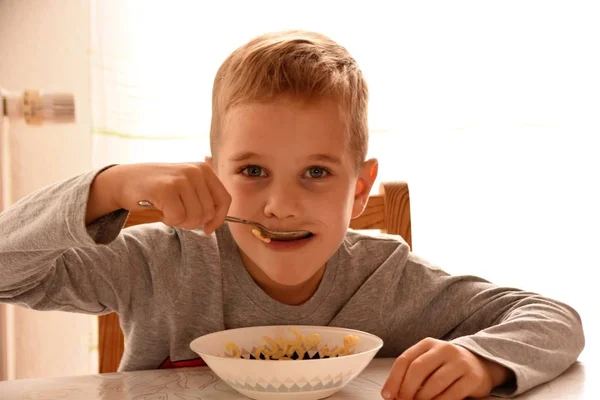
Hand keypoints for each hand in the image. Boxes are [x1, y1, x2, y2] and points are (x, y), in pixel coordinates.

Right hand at [87, 162, 230, 232]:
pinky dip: (168, 220)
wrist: (124, 180)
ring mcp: (181, 179)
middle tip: (176, 213)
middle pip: (208, 212)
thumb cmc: (157, 188)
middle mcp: (196, 171)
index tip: (208, 229)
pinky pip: (177, 218)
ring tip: (167, 209)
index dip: (219, 218)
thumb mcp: (185, 186)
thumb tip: (215, 223)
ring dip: (179, 221)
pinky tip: (159, 208)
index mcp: (204, 170)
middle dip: (193, 221)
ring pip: (194, 217)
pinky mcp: (166, 188)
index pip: (225, 199)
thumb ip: (203, 199)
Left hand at [381, 338, 510, 399]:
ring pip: (434, 383)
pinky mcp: (472, 377)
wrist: (480, 364)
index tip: (388, 395)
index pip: (405, 359)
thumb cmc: (447, 366)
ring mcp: (459, 362)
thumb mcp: (428, 362)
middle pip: (418, 369)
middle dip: (406, 389)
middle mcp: (444, 349)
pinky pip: (451, 394)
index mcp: (428, 344)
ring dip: (422, 398)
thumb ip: (411, 373)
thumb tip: (392, 393)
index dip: (394, 379)